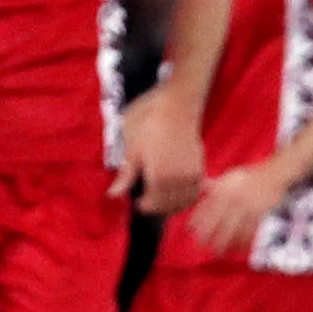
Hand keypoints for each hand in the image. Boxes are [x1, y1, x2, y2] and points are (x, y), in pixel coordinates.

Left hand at [112, 84, 206, 215]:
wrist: (177, 104)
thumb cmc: (150, 123)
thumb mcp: (132, 149)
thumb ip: (125, 176)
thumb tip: (112, 195)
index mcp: (159, 178)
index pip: (152, 205)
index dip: (143, 206)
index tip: (137, 201)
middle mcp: (178, 180)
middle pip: (168, 206)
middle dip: (157, 207)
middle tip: (147, 200)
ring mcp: (192, 175)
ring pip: (184, 202)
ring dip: (173, 204)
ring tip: (161, 197)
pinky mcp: (200, 167)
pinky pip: (196, 192)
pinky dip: (188, 196)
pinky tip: (178, 191)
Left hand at [185, 161, 288, 258]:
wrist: (275, 175)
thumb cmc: (251, 177)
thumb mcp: (231, 176)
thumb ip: (215, 184)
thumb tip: (200, 185)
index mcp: (227, 190)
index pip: (208, 207)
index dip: (197, 220)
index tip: (190, 230)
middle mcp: (236, 200)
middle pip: (219, 223)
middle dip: (210, 237)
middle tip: (202, 246)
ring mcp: (249, 209)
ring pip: (235, 232)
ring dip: (226, 244)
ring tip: (219, 252)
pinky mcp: (261, 217)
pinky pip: (251, 233)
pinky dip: (243, 243)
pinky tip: (237, 248)